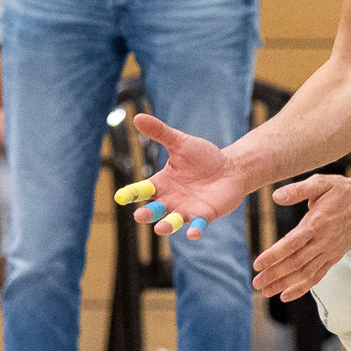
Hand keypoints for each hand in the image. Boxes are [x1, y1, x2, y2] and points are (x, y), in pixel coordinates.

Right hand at [112, 112, 254, 239]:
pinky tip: (193, 233)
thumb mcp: (180, 142)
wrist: (230, 168)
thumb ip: (160, 133)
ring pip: (173, 221)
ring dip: (166, 226)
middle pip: (154, 210)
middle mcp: (171, 200)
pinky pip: (198, 224)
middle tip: (140, 215)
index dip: (131, 194)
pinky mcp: (205, 215)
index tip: (120, 197)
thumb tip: (137, 117)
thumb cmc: (203, 157)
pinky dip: (195, 230)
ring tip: (161, 228)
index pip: (142, 190)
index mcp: (161, 184)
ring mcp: (187, 209)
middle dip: (147, 214)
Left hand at [253, 172, 350, 301]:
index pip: (291, 244)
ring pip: (305, 273)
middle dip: (274, 275)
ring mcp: (330, 251)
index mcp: (317, 223)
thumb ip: (297, 190)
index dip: (273, 256)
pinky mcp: (335, 257)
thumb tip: (276, 196)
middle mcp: (323, 241)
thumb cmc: (343, 190)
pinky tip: (287, 294)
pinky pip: (318, 276)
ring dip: (285, 284)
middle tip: (256, 283)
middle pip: (296, 263)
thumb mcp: (321, 182)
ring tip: (266, 291)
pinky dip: (302, 287)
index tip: (258, 264)